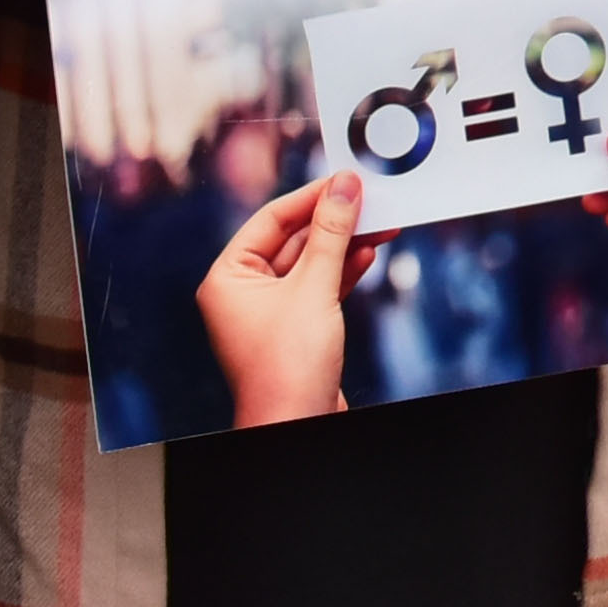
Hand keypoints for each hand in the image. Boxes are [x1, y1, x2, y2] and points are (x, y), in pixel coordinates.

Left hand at [199, 168, 360, 429]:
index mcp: (227, 278)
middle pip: (293, 239)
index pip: (270, 220)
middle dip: (333, 221)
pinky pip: (319, 286)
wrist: (297, 427)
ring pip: (310, 263)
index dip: (310, 196)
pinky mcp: (296, 329)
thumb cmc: (287, 370)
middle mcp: (243, 293)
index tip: (345, 179)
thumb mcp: (313, 289)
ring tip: (380, 222)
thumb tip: (343, 188)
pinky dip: (344, 270)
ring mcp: (270, 312)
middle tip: (369, 197)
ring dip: (344, 244)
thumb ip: (330, 234)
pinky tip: (368, 253)